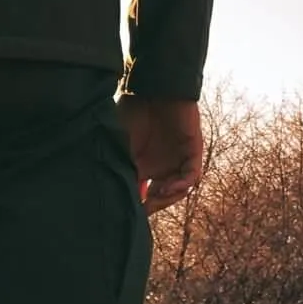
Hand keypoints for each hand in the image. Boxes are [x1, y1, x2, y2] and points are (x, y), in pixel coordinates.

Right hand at [117, 97, 204, 214]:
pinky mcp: (192, 152)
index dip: (135, 207)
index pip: (141, 195)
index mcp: (143, 168)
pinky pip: (192, 177)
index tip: (123, 215)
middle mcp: (161, 167)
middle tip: (139, 212)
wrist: (154, 89)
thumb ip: (120, 171)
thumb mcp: (121, 148)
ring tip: (154, 199)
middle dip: (151, 207)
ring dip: (166, 198)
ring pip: (177, 190)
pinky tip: (167, 187)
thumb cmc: (132, 113)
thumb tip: (109, 198)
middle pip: (160, 197)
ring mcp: (178, 160)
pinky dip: (180, 185)